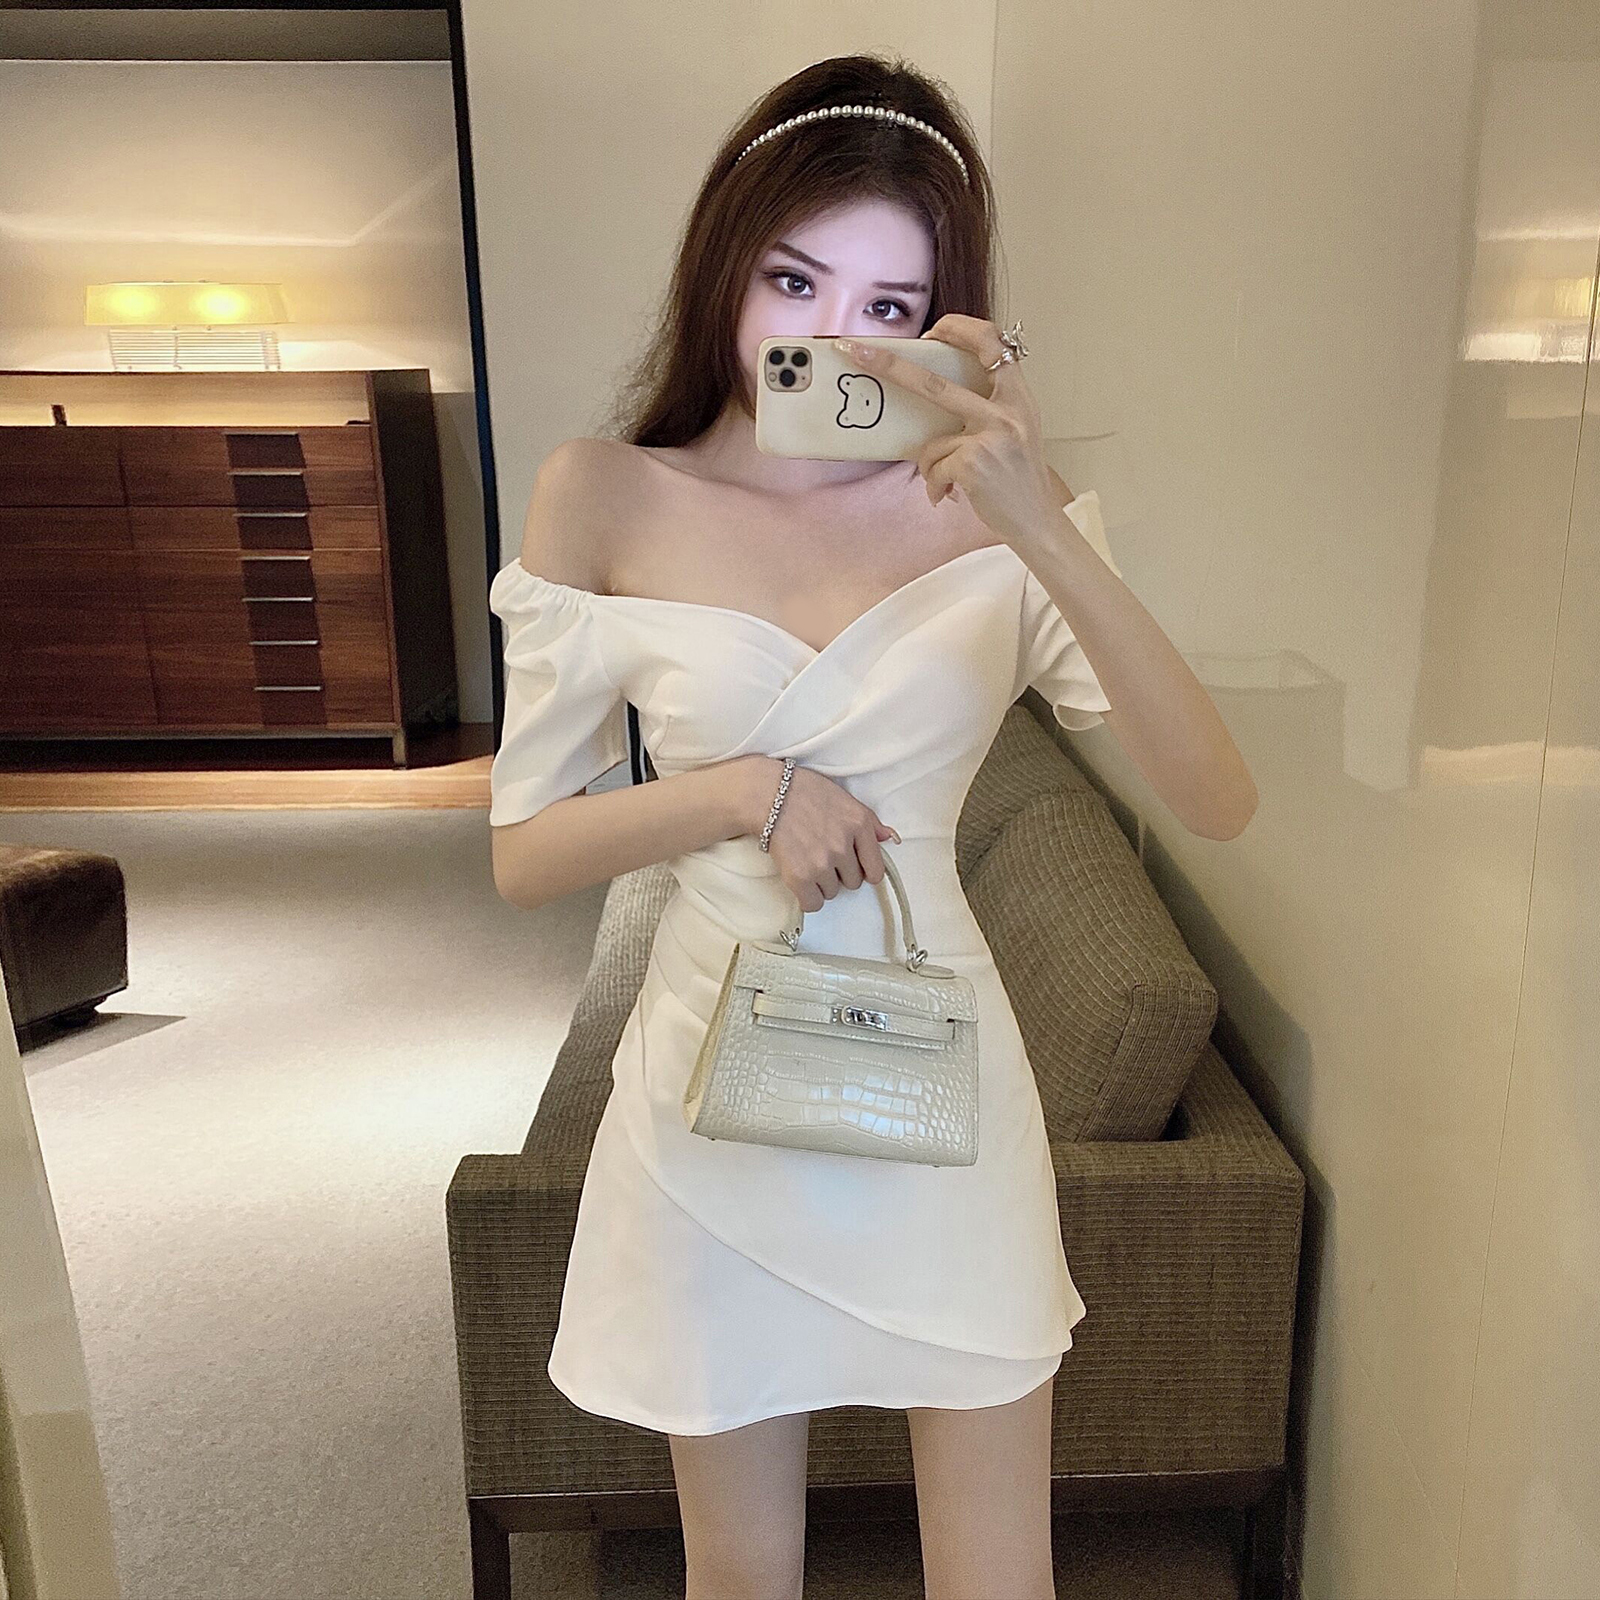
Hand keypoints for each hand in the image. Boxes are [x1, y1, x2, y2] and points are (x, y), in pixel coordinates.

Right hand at [742, 757, 899, 913]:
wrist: (767, 794)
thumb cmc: (803, 791)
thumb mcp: (844, 798)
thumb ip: (870, 822)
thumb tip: (890, 838)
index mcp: (860, 824)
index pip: (876, 869)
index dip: (864, 870)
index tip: (853, 866)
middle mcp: (845, 845)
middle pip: (854, 882)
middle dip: (840, 873)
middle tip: (822, 856)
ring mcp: (823, 863)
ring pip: (832, 891)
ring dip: (822, 883)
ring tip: (807, 861)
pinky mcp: (800, 877)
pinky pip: (813, 903)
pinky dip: (808, 896)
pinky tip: (801, 881)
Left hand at [833, 314, 1057, 547]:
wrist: (1037, 521)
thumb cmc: (1019, 479)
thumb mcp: (1015, 430)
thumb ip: (987, 407)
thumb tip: (933, 391)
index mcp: (1018, 396)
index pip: (991, 343)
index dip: (959, 329)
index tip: (932, 330)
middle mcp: (1006, 411)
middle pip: (934, 382)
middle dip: (889, 366)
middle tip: (856, 351)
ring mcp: (990, 436)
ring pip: (930, 441)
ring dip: (931, 465)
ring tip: (949, 480)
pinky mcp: (973, 463)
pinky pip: (932, 468)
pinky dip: (935, 485)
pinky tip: (951, 494)